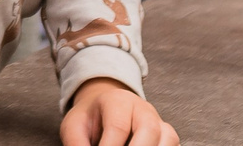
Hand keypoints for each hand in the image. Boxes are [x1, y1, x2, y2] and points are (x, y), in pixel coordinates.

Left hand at [61, 79, 176, 145]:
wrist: (104, 109)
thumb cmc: (90, 120)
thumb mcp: (75, 126)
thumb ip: (76, 143)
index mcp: (118, 101)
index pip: (118, 127)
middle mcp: (143, 110)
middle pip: (149, 130)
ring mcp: (159, 122)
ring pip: (168, 138)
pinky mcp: (167, 136)